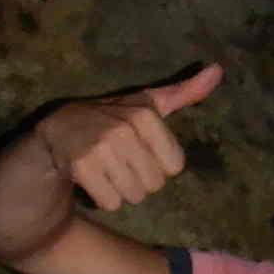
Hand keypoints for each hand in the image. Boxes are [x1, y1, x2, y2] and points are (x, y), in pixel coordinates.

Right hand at [33, 63, 222, 213]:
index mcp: (145, 114)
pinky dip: (102, 199)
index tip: (139, 149)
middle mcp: (123, 129)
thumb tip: (218, 70)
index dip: (158, 164)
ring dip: (121, 190)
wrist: (56, 132)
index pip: (174, 167)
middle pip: (154, 184)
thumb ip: (183, 92)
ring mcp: (100, 148)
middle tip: (119, 160)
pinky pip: (110, 203)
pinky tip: (92, 179)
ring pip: (133, 196)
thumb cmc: (110, 118)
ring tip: (106, 168)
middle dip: (139, 179)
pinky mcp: (80, 167)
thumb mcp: (146, 103)